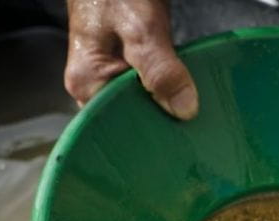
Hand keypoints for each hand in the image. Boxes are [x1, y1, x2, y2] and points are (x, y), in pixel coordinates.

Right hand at [64, 0, 197, 119]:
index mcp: (87, 82)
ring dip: (165, 105)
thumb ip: (161, 69)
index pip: (118, 125)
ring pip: (141, 104)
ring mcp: (108, 76)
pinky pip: (146, 89)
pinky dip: (165, 90)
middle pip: (130, 118)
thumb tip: (184, 109)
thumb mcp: (141, 28)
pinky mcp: (124, 67)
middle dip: (160, 121)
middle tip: (191, 126)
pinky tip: (183, 93)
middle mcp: (93, 85)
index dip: (149, 132)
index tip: (178, 134)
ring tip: (190, 112)